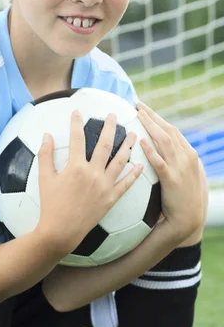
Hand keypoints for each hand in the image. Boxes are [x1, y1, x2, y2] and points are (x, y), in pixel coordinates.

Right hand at [37, 110, 143, 255]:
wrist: (61, 231)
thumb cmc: (50, 205)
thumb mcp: (44, 179)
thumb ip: (45, 155)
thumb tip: (46, 135)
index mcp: (75, 167)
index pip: (77, 138)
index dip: (77, 123)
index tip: (78, 111)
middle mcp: (93, 173)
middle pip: (104, 145)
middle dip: (109, 127)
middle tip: (113, 115)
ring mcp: (104, 186)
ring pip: (120, 161)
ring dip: (127, 145)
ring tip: (133, 133)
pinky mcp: (111, 199)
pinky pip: (126, 185)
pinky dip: (134, 174)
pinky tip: (140, 165)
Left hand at [136, 102, 206, 242]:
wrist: (188, 220)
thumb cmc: (182, 199)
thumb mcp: (182, 176)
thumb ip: (173, 162)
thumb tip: (158, 152)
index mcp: (188, 155)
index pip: (172, 131)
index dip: (158, 118)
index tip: (145, 109)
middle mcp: (186, 157)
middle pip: (168, 130)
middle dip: (153, 116)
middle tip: (137, 106)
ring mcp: (180, 167)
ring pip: (165, 141)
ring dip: (151, 126)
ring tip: (138, 116)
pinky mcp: (172, 179)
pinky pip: (160, 162)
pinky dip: (151, 150)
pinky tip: (141, 142)